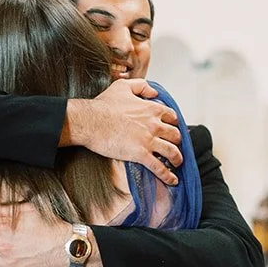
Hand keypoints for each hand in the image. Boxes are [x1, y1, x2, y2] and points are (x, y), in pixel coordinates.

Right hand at [64, 79, 182, 184]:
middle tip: (175, 146)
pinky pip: (159, 167)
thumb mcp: (123, 87)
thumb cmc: (103, 106)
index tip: (172, 129)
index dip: (174, 124)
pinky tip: (172, 180)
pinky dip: (168, 175)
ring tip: (177, 163)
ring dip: (177, 159)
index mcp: (151, 109)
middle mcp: (154, 125)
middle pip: (176, 135)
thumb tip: (154, 92)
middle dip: (177, 142)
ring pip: (172, 152)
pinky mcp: (140, 154)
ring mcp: (148, 140)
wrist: (90, 121)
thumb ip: (141, 86)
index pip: (172, 118)